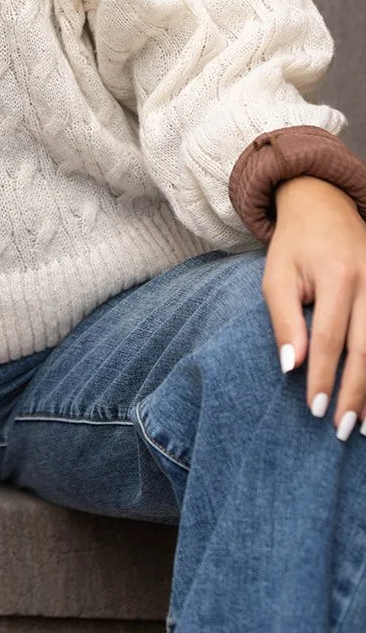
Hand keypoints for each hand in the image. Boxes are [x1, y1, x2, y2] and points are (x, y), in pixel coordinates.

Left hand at [264, 174, 365, 440]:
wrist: (323, 203)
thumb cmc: (294, 245)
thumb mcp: (276, 275)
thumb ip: (285, 319)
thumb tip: (291, 366)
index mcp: (339, 275)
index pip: (330, 339)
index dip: (323, 376)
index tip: (315, 410)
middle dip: (355, 393)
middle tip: (342, 428)